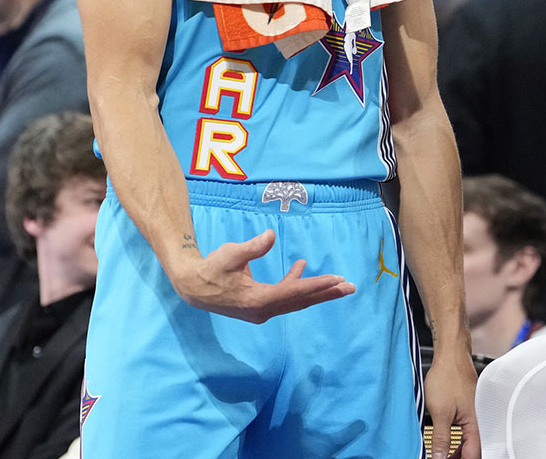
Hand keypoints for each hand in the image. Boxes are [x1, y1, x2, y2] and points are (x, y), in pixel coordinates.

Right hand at [170, 229, 353, 323]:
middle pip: (302, 301)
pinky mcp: (260, 305)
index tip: (337, 280)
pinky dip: (296, 283)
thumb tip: (271, 235)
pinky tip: (301, 266)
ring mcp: (262, 310)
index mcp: (258, 300)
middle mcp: (263, 310)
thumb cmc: (211, 268)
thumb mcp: (230, 254)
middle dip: (327, 293)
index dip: (317, 285)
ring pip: (296, 300)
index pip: (294, 293)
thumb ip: (252, 247)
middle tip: (351, 287)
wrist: (193, 287)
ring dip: (317, 290)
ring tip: (339, 283)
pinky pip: (285, 296)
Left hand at [423, 345, 479, 458]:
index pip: (472, 455)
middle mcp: (478, 421)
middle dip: (458, 458)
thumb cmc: (448, 376)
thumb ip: (441, 439)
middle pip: (473, 450)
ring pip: (468, 441)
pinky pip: (466, 431)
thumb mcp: (440, 413)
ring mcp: (474, 414)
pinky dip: (456, 439)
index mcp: (475, 424)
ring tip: (442, 453)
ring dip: (456, 450)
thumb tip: (439, 457)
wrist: (451, 355)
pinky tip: (446, 440)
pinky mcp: (468, 408)